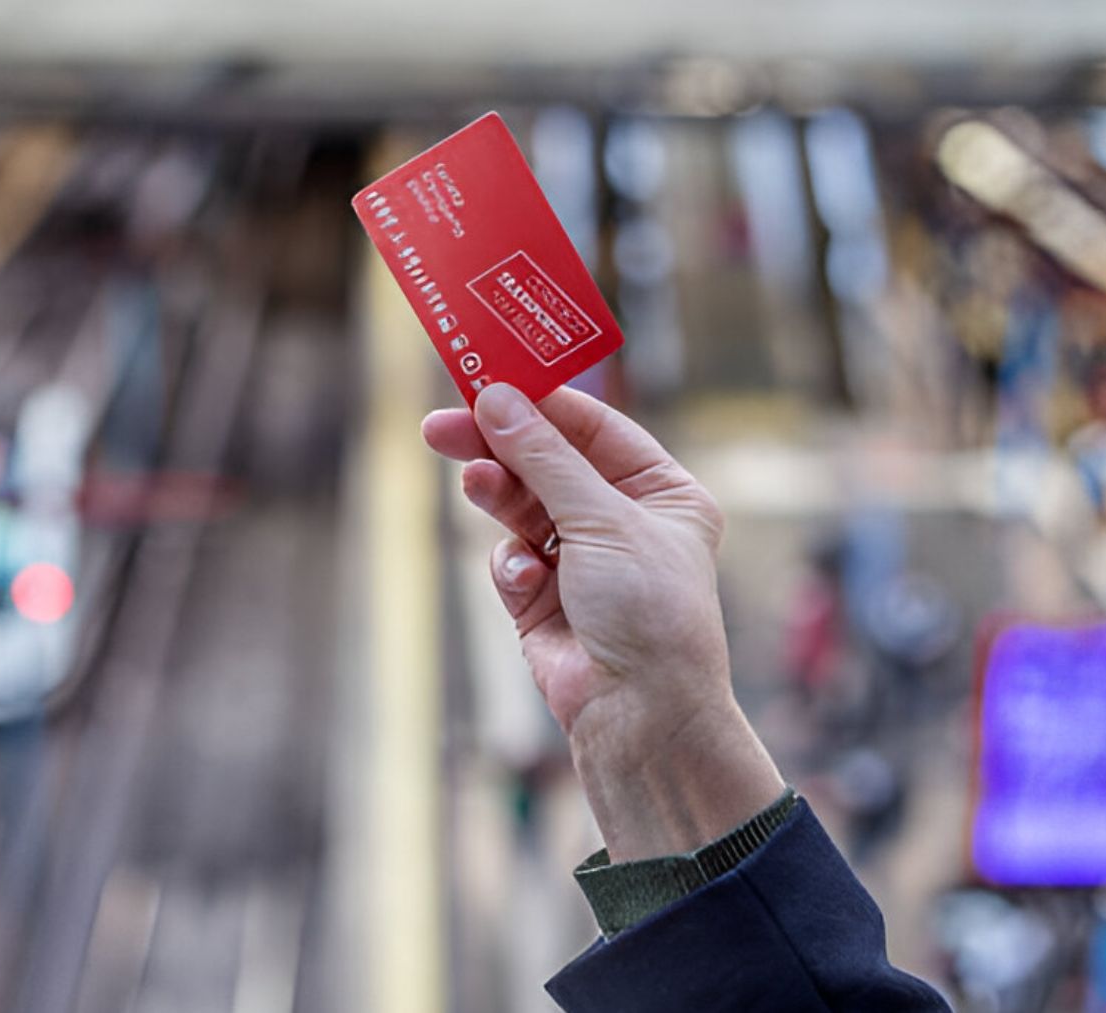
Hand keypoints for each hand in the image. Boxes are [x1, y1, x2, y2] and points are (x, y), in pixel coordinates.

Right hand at [423, 383, 782, 860]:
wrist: (640, 715)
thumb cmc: (649, 610)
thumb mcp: (601, 518)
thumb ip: (543, 457)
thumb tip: (495, 399)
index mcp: (662, 493)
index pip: (593, 428)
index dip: (540, 402)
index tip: (486, 379)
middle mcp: (623, 523)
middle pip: (546, 465)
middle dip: (499, 446)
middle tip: (443, 425)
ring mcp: (581, 563)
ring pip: (520, 509)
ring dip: (498, 497)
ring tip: (474, 484)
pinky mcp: (543, 601)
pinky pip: (511, 561)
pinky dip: (510, 567)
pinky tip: (525, 581)